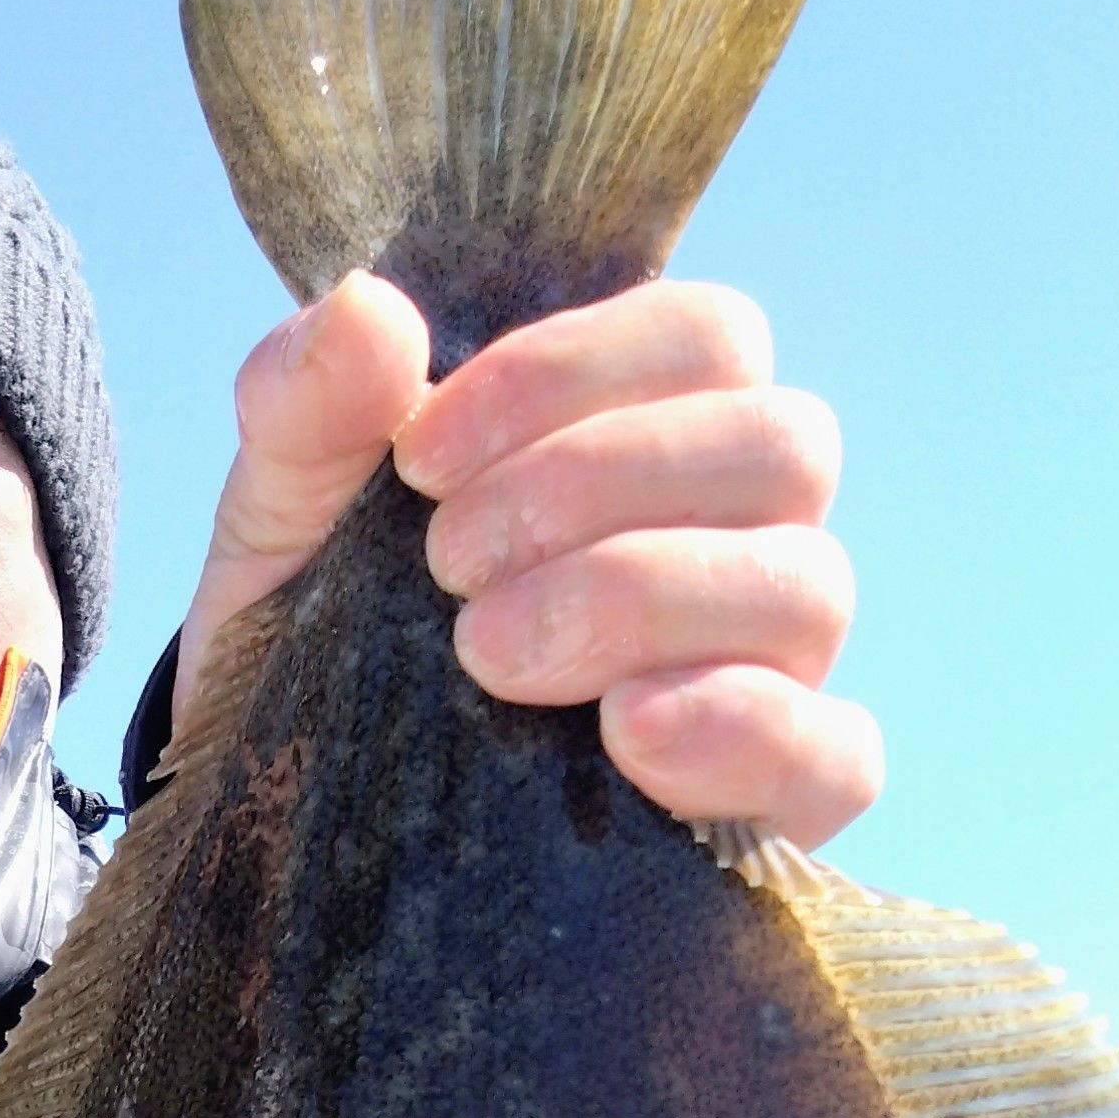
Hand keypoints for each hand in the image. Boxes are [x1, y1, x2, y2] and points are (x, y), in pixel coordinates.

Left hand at [170, 271, 877, 850]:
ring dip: (642, 596)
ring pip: (807, 588)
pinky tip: (627, 734)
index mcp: (649, 430)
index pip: (707, 338)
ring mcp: (764, 672)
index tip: (421, 458)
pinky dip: (748, 730)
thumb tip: (369, 308)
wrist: (290, 809)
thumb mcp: (283, 512)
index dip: (571, 375)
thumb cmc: (315, 630)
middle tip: (450, 564)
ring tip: (489, 654)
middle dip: (600, 485)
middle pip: (780, 447)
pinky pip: (835, 757)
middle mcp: (734, 537)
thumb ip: (309, 401)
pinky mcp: (767, 806)